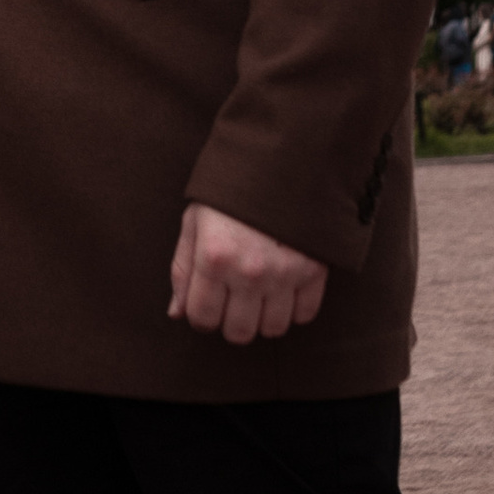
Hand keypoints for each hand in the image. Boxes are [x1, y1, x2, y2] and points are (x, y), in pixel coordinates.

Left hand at [169, 202, 327, 345]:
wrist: (281, 160)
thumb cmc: (230, 192)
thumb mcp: (194, 222)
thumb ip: (183, 271)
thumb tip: (178, 313)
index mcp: (214, 257)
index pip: (202, 318)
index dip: (201, 318)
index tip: (207, 307)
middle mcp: (249, 271)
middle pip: (239, 332)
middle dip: (231, 323)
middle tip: (234, 303)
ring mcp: (285, 272)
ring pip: (273, 329)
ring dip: (264, 318)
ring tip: (260, 296)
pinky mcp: (315, 269)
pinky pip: (305, 314)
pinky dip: (294, 309)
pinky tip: (284, 290)